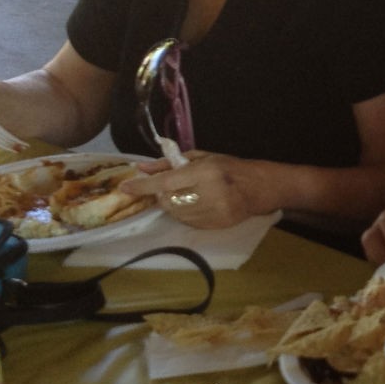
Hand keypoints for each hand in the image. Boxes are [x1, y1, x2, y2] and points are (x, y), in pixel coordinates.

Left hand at [118, 152, 252, 229]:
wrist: (259, 188)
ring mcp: (213, 213)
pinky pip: (187, 222)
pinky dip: (184, 214)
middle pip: (168, 201)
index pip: (167, 182)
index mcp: (205, 172)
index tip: (125, 187)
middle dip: (161, 195)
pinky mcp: (215, 226)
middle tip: (166, 188)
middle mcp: (209, 194)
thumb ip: (170, 163)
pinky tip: (195, 204)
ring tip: (185, 195)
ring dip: (172, 205)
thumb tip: (142, 168)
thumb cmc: (229, 168)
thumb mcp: (202, 157)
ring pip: (176, 214)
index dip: (144, 186)